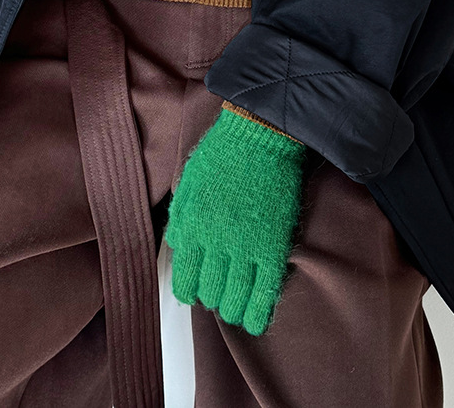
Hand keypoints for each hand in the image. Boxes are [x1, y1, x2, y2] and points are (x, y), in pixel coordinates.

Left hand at [164, 107, 307, 334]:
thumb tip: (179, 249)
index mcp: (192, 227)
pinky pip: (267, 291)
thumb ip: (181, 220)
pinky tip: (256, 318)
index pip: (185, 280)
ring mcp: (247, 247)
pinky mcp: (275, 246)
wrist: (260, 135)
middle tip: (219, 292)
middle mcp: (216, 242)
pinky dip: (260, 311)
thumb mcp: (188, 184)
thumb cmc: (222, 154)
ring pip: (237, 299)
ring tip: (236, 306)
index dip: (190, 291)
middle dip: (213, 298)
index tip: (196, 290)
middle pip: (211, 293)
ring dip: (234, 309)